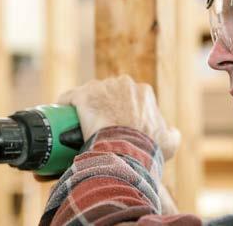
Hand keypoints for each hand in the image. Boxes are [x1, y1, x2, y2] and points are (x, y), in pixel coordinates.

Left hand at [57, 75, 180, 159]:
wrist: (127, 149)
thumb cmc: (147, 147)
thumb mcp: (169, 143)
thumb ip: (171, 134)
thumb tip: (169, 131)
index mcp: (144, 92)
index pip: (128, 98)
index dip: (122, 112)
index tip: (116, 126)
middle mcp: (123, 83)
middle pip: (108, 93)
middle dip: (103, 106)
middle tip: (98, 128)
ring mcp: (102, 87)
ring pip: (89, 94)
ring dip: (84, 105)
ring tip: (77, 124)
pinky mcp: (83, 95)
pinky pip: (69, 98)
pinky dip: (65, 105)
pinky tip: (61, 114)